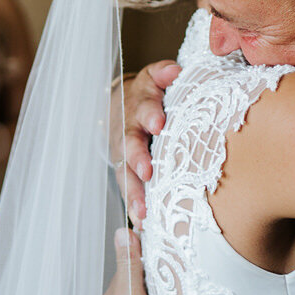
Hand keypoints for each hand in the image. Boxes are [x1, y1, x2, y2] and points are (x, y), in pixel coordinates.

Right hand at [117, 62, 180, 221]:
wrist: (119, 107)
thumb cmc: (148, 96)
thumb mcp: (153, 80)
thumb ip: (163, 74)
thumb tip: (175, 70)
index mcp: (140, 107)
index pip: (143, 109)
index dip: (150, 116)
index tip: (158, 124)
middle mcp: (128, 132)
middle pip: (130, 145)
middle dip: (137, 158)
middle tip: (146, 171)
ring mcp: (123, 154)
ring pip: (124, 173)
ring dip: (133, 191)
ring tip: (141, 213)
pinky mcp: (124, 171)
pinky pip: (127, 190)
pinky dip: (133, 207)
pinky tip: (140, 224)